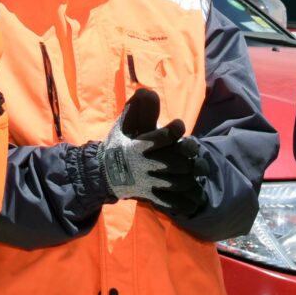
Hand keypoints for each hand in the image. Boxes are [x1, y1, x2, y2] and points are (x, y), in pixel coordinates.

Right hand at [93, 87, 205, 216]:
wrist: (101, 175)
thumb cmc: (115, 148)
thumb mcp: (121, 128)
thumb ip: (134, 111)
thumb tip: (146, 91)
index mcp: (138, 147)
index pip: (162, 138)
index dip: (174, 131)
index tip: (180, 126)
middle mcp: (145, 165)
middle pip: (176, 163)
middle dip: (188, 159)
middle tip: (193, 156)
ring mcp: (147, 182)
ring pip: (177, 183)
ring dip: (190, 178)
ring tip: (194, 173)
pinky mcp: (149, 196)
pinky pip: (171, 203)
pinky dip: (184, 203)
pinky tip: (193, 200)